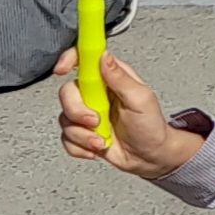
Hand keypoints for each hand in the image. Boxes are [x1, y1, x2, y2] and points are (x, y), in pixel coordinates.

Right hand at [54, 48, 205, 178]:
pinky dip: (80, 147)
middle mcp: (95, 93)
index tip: (63, 69)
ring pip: (65, 118)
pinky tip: (97, 146)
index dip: (69, 58)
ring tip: (102, 140)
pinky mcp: (82, 132)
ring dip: (82, 134)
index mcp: (110, 78)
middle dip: (77, 111)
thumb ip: (120, 78)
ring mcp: (87, 113)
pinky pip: (66, 137)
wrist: (149, 157)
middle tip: (96, 121)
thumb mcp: (141, 99)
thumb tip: (104, 56)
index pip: (84, 59)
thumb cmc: (150, 126)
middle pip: (67, 92)